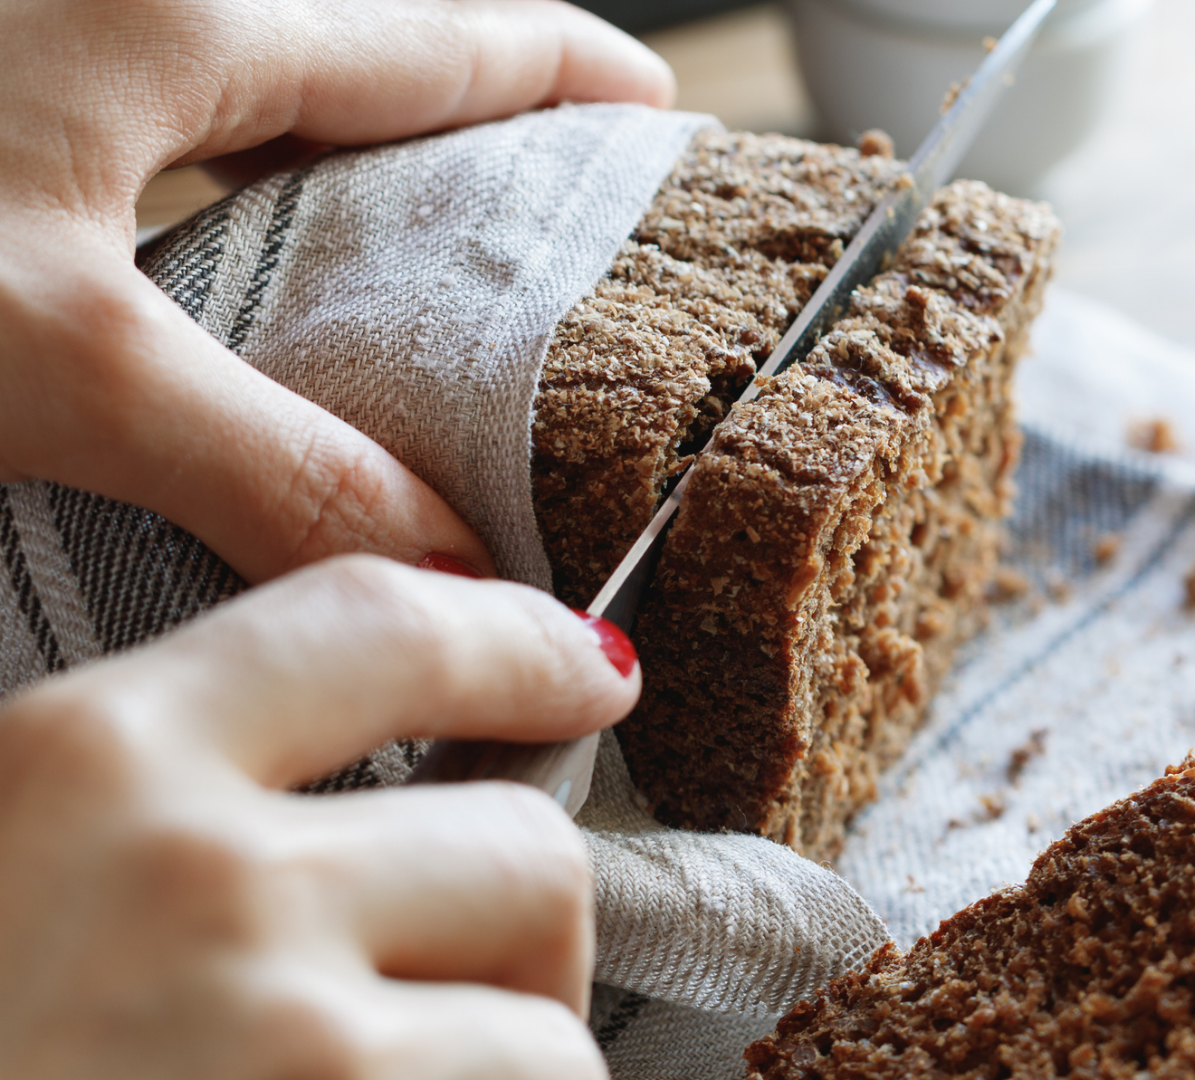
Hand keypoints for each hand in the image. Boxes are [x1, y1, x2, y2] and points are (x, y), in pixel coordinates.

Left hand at [0, 0, 673, 582]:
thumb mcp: (63, 361)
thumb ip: (276, 466)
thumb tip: (455, 574)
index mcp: (177, 21)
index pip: (434, 38)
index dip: (560, 72)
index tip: (654, 104)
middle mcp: (124, 6)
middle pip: (355, 61)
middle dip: (468, 132)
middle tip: (560, 218)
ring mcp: (51, 49)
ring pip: (254, 102)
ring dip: (349, 174)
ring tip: (425, 270)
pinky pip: (166, 139)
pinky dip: (240, 204)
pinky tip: (235, 289)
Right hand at [0, 556, 641, 1078]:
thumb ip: (145, 813)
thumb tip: (353, 811)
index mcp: (82, 765)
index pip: (381, 625)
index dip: (514, 645)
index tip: (586, 671)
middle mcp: (199, 888)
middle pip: (525, 854)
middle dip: (523, 937)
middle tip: (462, 993)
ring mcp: (284, 1055)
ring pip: (548, 1040)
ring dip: (509, 1077)